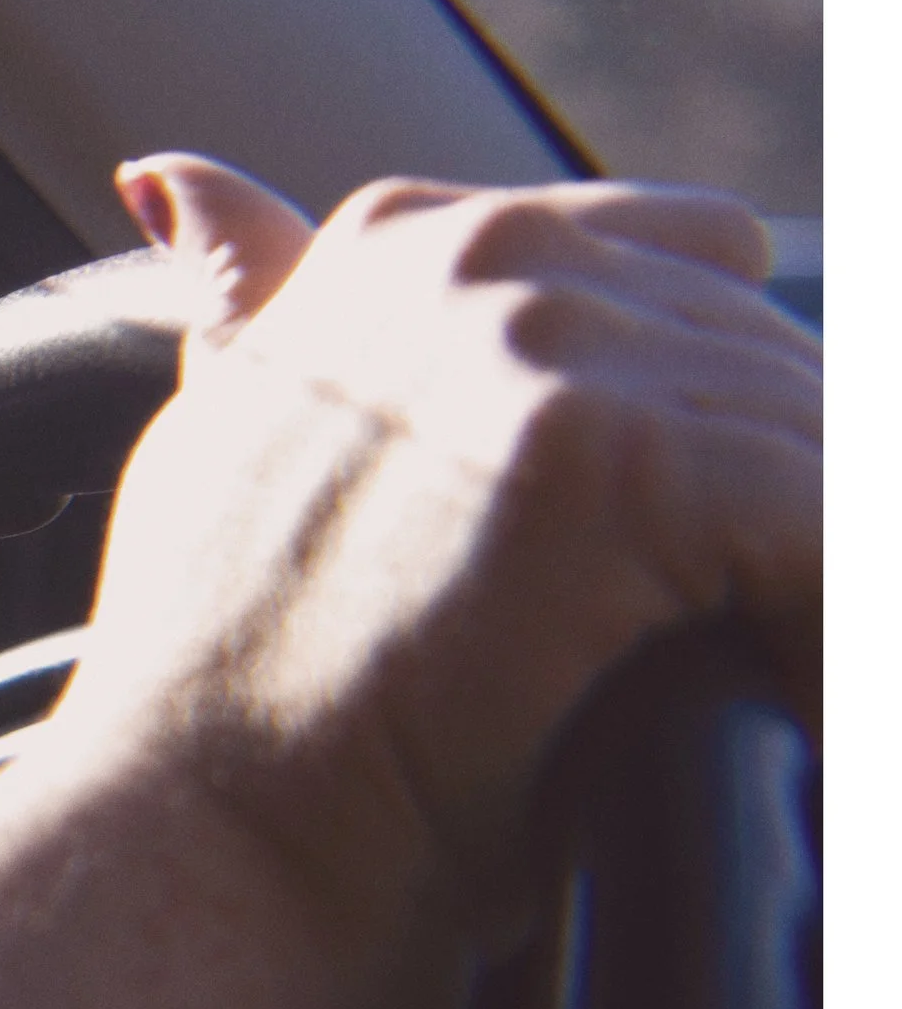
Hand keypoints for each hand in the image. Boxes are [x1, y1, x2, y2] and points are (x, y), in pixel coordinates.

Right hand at [0, 156, 819, 1008]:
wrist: (202, 834)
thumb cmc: (209, 682)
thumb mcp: (216, 447)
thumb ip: (250, 304)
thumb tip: (174, 174)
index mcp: (401, 247)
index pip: (678, 253)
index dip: (705, 415)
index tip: (677, 563)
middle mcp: (476, 259)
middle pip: (769, 356)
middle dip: (777, 517)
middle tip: (727, 650)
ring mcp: (541, 343)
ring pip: (817, 443)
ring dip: (814, 580)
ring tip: (766, 686)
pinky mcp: (612, 455)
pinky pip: (830, 527)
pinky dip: (833, 638)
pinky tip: (794, 724)